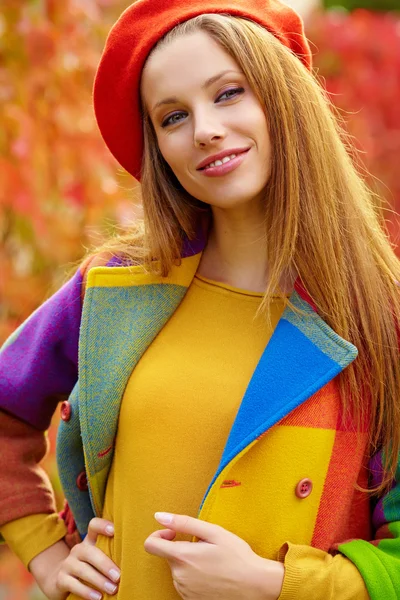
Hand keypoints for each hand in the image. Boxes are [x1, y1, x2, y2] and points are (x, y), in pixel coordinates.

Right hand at [31, 518, 120, 599]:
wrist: (62, 581)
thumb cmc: (90, 568)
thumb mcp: (99, 557)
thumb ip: (111, 552)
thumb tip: (135, 558)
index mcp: (89, 541)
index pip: (93, 526)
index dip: (102, 525)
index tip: (114, 531)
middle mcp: (78, 550)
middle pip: (90, 552)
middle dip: (105, 565)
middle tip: (118, 576)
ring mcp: (68, 564)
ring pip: (83, 570)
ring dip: (99, 580)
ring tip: (112, 589)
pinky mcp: (61, 579)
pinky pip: (73, 584)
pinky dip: (86, 591)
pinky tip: (98, 597)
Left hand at [144, 512, 283, 599]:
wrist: (255, 585)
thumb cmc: (236, 556)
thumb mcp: (213, 532)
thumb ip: (183, 522)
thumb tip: (159, 515)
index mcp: (181, 557)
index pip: (150, 545)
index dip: (159, 535)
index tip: (173, 533)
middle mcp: (179, 577)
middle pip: (168, 556)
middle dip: (181, 548)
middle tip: (205, 547)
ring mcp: (184, 592)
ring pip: (177, 570)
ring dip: (188, 563)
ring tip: (211, 562)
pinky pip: (184, 584)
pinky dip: (193, 577)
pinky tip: (211, 574)